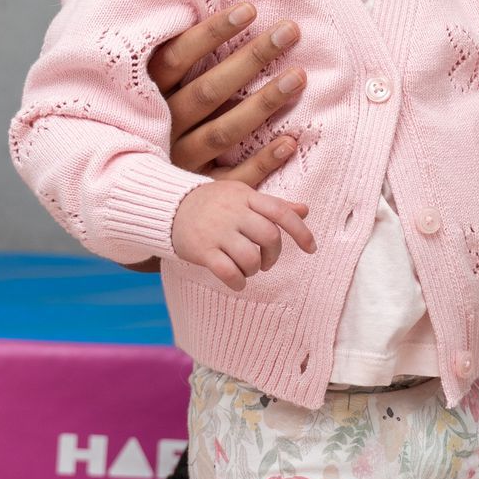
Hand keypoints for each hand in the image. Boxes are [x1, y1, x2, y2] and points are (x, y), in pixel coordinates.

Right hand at [151, 2, 307, 183]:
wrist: (133, 193)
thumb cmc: (153, 121)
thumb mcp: (156, 88)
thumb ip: (180, 58)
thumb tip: (229, 14)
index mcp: (147, 98)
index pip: (177, 58)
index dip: (210, 33)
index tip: (249, 10)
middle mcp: (161, 128)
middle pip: (208, 91)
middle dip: (251, 59)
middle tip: (289, 31)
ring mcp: (179, 161)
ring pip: (223, 131)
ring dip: (263, 103)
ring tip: (298, 77)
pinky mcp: (198, 190)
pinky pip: (233, 178)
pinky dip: (262, 162)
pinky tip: (291, 141)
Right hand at [169, 176, 314, 290]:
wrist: (167, 206)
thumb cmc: (212, 203)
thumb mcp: (242, 195)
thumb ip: (272, 204)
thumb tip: (305, 209)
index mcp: (246, 196)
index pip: (281, 212)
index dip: (301, 231)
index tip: (311, 249)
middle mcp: (233, 211)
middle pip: (270, 237)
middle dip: (273, 255)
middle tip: (266, 262)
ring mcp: (217, 231)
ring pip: (250, 258)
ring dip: (254, 269)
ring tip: (246, 269)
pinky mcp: (202, 249)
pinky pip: (228, 272)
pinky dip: (237, 282)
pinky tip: (236, 282)